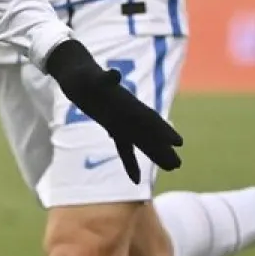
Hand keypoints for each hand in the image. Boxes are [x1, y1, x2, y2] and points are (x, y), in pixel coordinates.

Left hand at [45, 40, 182, 182]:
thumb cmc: (82, 75)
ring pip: (141, 141)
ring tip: (172, 168)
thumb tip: (114, 75)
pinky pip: (124, 147)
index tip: (179, 142)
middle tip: (179, 165)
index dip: (163, 130)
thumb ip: (104, 79)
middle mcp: (127, 114)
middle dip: (163, 149)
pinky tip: (136, 180)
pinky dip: (130, 162)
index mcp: (126, 104)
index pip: (148, 119)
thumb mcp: (92, 77)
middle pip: (148, 134)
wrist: (75, 75)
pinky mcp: (111, 126)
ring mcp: (121, 121)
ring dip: (154, 154)